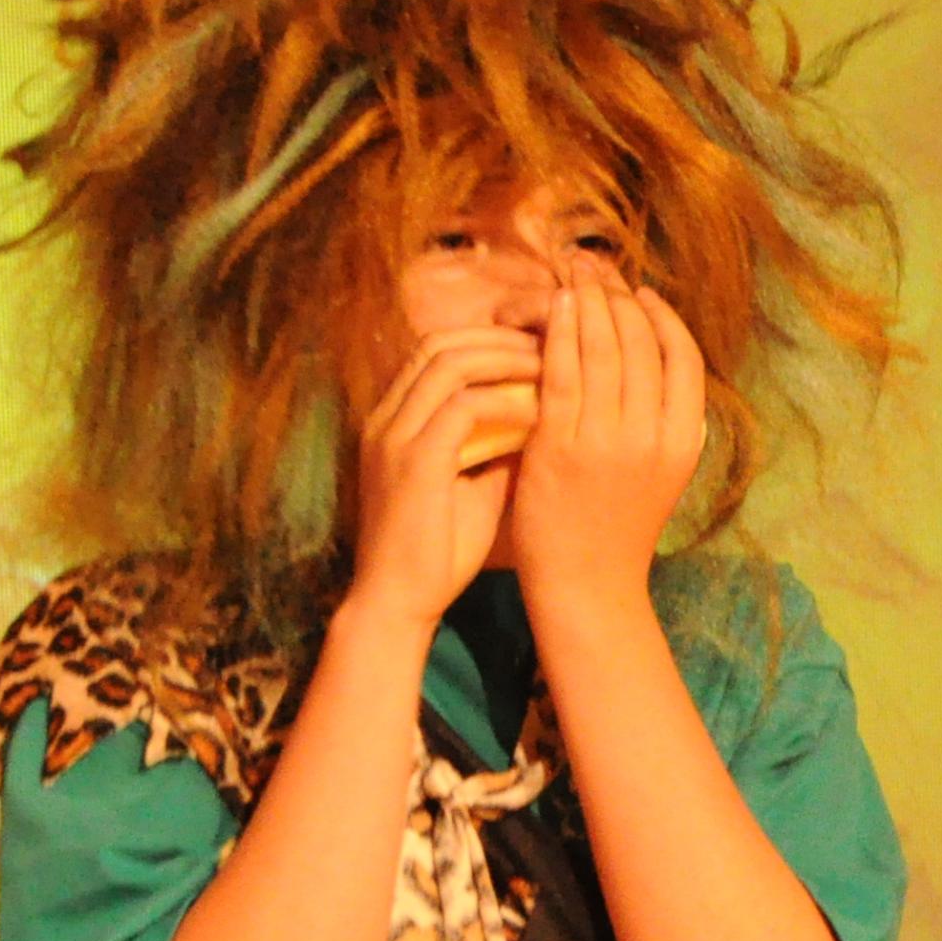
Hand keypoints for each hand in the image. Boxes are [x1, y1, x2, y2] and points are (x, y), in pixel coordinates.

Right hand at [351, 327, 542, 630]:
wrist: (397, 603)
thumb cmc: (439, 552)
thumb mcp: (476, 485)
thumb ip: (499, 444)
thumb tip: (546, 412)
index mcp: (395, 419)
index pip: (440, 351)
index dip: (490, 340)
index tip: (542, 347)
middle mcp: (387, 417)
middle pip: (443, 342)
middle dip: (502, 337)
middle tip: (554, 344)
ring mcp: (394, 435)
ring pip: (451, 362)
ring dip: (506, 359)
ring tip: (554, 366)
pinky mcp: (411, 461)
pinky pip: (463, 406)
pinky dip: (506, 401)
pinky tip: (542, 410)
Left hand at [503, 268, 708, 611]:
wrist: (586, 586)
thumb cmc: (617, 527)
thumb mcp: (663, 473)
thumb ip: (664, 419)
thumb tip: (656, 358)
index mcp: (684, 441)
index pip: (682, 357)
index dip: (661, 315)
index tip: (638, 290)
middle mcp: (652, 436)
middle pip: (641, 342)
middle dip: (617, 293)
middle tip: (594, 263)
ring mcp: (607, 441)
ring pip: (604, 348)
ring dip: (589, 300)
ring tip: (574, 272)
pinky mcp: (561, 447)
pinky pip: (562, 371)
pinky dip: (562, 331)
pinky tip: (556, 305)